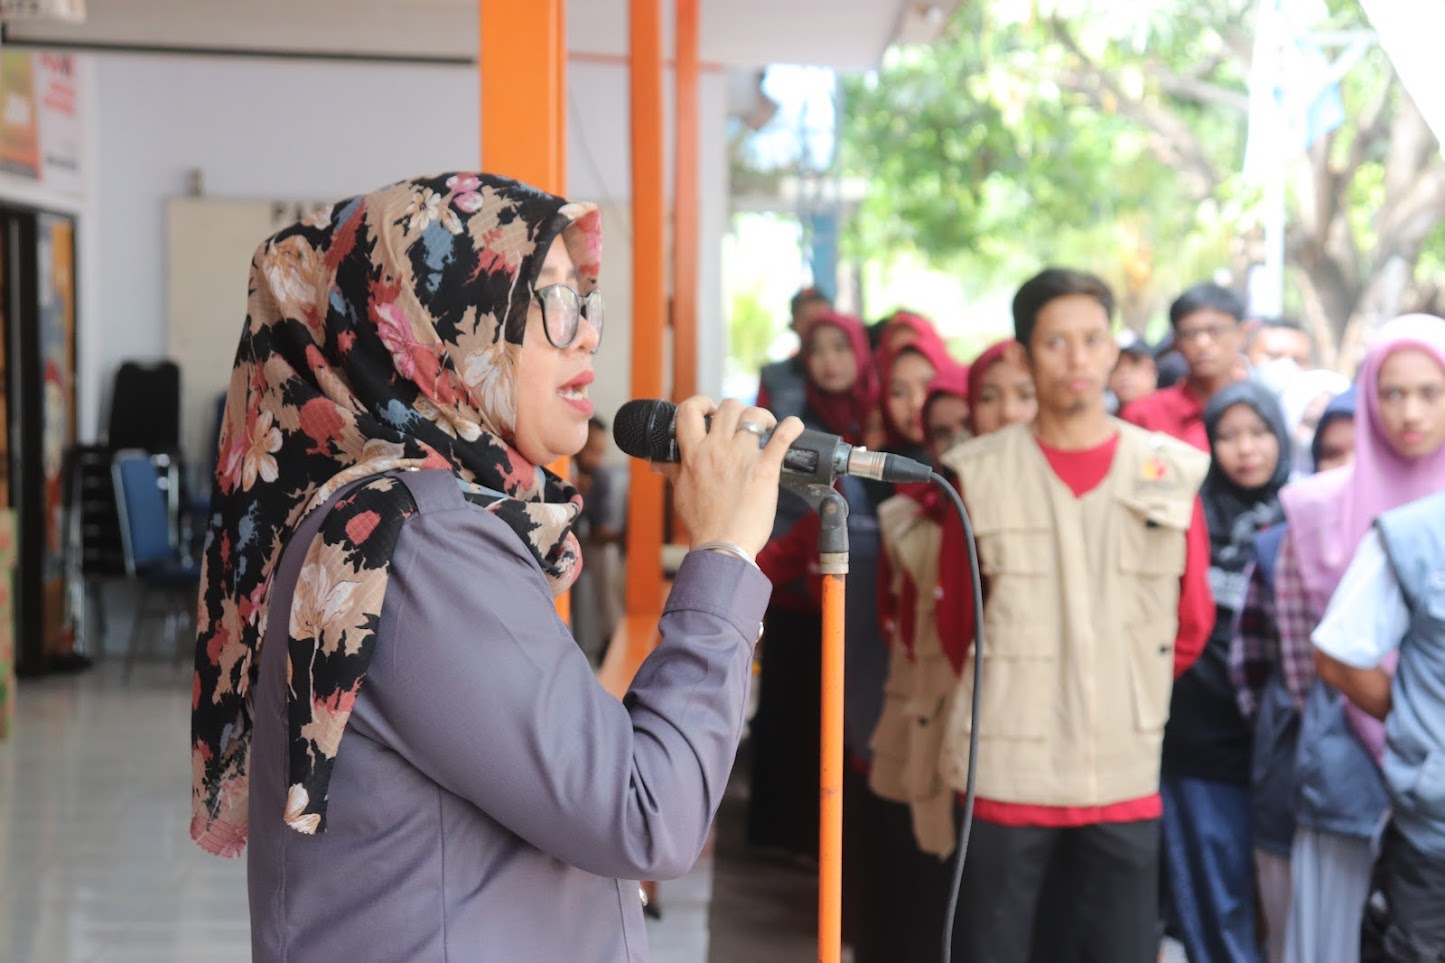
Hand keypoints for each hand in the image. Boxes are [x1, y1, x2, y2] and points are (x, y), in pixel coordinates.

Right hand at [670, 396, 803, 557]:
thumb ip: (672, 471)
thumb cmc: (702, 523)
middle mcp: (717, 450)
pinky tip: (794, 426)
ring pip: (754, 415)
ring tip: (767, 428)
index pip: (689, 411)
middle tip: (743, 424)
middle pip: (728, 407)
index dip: (701, 402)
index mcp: (694, 454)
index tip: (710, 410)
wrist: (723, 547)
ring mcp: (742, 457)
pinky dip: (792, 426)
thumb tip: (656, 462)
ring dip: (763, 417)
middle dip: (737, 410)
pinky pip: (783, 437)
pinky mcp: (765, 469)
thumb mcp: (680, 493)